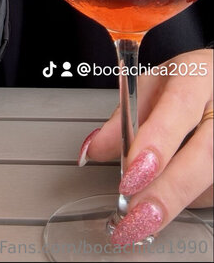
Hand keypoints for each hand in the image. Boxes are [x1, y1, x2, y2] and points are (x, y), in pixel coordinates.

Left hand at [80, 49, 212, 244]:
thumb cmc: (185, 85)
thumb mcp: (150, 87)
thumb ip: (123, 117)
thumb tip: (93, 150)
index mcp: (198, 78)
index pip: (180, 107)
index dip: (157, 142)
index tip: (131, 174)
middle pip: (205, 154)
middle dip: (167, 190)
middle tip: (134, 216)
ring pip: (209, 178)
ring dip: (173, 202)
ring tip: (141, 217)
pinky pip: (213, 191)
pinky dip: (186, 200)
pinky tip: (167, 198)